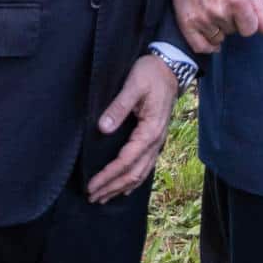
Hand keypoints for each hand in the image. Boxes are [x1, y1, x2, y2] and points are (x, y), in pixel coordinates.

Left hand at [86, 53, 179, 203]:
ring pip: (141, 172)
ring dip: (122, 186)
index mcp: (150, 130)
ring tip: (104, 196)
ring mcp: (158, 140)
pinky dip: (135, 180)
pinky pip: (146, 165)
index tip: (91, 185)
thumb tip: (103, 128)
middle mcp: (156, 140)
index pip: (126, 161)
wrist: (171, 66)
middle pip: (134, 173)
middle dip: (112, 187)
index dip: (108, 175)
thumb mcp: (133, 84)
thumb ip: (119, 106)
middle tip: (92, 197)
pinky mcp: (156, 138)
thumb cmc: (151, 73)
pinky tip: (126, 187)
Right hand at [171, 0, 262, 55]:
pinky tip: (210, 33)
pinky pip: (200, 47)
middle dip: (232, 20)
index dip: (248, 21)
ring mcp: (201, 18)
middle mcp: (219, 10)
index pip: (250, 29)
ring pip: (218, 38)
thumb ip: (258, 5)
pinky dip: (207, 44)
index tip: (242, 11)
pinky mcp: (186, 23)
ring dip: (219, 28)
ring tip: (213, 8)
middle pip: (234, 32)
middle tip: (224, 2)